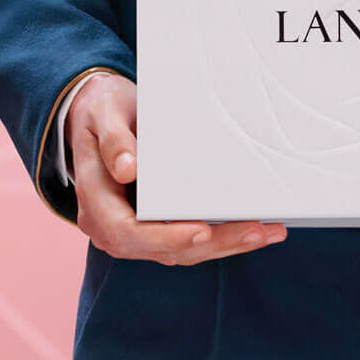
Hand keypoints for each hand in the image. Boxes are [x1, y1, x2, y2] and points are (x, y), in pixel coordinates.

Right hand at [67, 71, 288, 263]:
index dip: (164, 236)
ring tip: (265, 232)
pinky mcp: (153, 223)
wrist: (97, 112)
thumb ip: (113, 140)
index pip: (127, 232)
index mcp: (95, 201)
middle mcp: (111, 224)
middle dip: (212, 244)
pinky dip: (218, 236)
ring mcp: (133, 228)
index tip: (200, 231)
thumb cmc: (102, 110)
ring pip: (179, 249)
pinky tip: (250, 228)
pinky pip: (185, 238)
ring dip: (223, 244)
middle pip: (162, 248)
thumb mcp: (103, 113)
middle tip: (255, 231)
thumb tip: (127, 169)